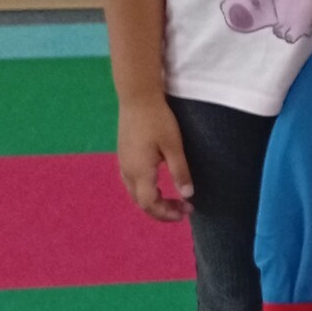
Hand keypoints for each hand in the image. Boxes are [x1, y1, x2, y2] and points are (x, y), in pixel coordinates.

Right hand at [117, 95, 192, 221]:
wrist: (137, 97)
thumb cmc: (157, 120)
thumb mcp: (173, 146)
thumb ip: (180, 172)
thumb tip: (188, 195)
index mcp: (140, 172)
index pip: (150, 204)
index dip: (167, 213)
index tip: (186, 212)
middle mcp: (128, 171)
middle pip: (141, 202)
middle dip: (161, 211)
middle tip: (182, 209)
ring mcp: (123, 163)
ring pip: (135, 193)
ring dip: (153, 201)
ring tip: (172, 201)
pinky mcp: (123, 155)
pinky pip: (131, 182)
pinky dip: (145, 191)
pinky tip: (157, 185)